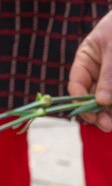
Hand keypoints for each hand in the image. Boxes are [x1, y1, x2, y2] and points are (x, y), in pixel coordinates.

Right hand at [68, 10, 111, 131]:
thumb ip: (108, 75)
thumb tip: (101, 102)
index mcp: (86, 60)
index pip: (77, 85)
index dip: (80, 101)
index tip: (91, 114)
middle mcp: (97, 73)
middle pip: (92, 98)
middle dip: (98, 112)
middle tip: (108, 125)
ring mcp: (111, 80)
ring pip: (107, 101)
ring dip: (110, 112)